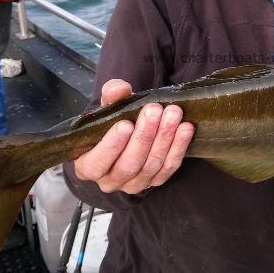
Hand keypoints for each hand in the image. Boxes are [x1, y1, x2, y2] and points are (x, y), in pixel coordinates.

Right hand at [74, 79, 194, 193]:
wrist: (129, 132)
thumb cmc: (111, 123)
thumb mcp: (107, 108)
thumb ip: (110, 97)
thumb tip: (119, 89)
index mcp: (88, 166)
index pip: (97, 163)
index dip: (112, 145)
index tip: (126, 124)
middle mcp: (110, 181)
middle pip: (129, 164)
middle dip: (144, 136)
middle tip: (154, 110)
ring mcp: (134, 184)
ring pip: (151, 165)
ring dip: (164, 138)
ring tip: (173, 114)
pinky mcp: (155, 181)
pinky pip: (169, 167)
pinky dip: (178, 147)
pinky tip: (186, 128)